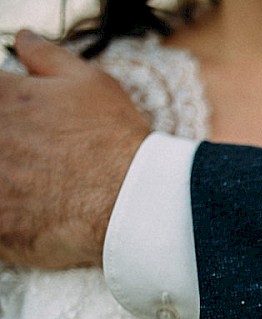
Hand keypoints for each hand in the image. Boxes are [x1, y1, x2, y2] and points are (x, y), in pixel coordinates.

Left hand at [0, 31, 149, 267]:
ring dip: (11, 182)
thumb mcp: (90, 84)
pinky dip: (13, 219)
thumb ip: (47, 57)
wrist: (132, 201)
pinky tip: (39, 216)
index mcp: (1, 98)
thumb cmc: (114, 141)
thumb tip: (24, 40)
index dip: (11, 113)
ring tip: (40, 189)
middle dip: (12, 148)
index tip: (26, 126)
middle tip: (40, 162)